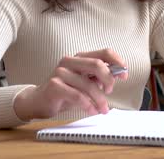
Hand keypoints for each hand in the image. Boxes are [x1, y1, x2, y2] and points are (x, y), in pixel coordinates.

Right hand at [13, 48, 127, 120]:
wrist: (39, 101)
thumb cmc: (65, 91)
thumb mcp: (85, 82)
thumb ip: (99, 77)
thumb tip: (119, 74)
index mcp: (80, 57)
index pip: (104, 52)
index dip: (117, 62)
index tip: (124, 75)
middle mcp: (70, 61)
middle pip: (97, 64)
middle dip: (109, 79)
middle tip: (110, 91)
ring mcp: (60, 72)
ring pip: (88, 84)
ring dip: (100, 100)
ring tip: (103, 109)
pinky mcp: (54, 85)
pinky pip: (78, 96)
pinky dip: (88, 105)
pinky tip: (91, 110)